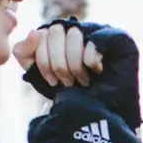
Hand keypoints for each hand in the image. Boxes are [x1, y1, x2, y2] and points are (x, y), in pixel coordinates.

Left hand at [21, 20, 141, 127]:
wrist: (99, 114)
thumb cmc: (71, 94)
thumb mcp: (39, 75)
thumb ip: (25, 53)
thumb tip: (35, 31)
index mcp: (57, 35)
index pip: (40, 35)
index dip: (43, 62)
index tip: (53, 82)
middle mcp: (77, 28)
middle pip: (55, 32)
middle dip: (59, 64)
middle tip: (69, 82)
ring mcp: (96, 30)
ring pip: (74, 34)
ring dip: (76, 65)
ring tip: (84, 80)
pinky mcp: (117, 37)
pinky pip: (95, 40)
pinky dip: (91, 59)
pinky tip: (97, 70)